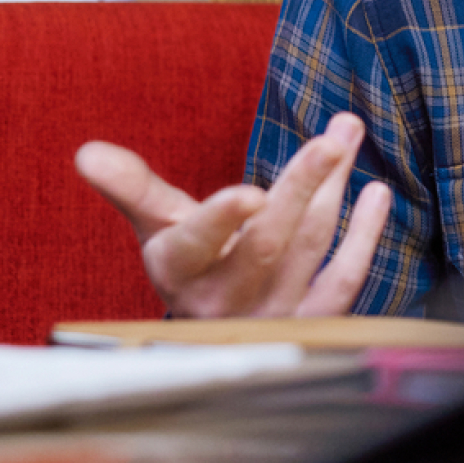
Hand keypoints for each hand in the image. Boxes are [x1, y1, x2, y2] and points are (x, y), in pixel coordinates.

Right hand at [75, 113, 391, 318]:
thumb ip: (134, 187)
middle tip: (333, 137)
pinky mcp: (313, 321)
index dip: (222, 220)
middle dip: (302, 185)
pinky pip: (344, 280)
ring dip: (333, 188)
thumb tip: (87, 152)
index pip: (197, 244)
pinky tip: (376, 193)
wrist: (217, 329)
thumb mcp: (158, 226)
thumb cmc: (189, 262)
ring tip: (346, 133)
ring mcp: (274, 314)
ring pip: (309, 247)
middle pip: (268, 241)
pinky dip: (364, 236)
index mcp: (180, 272)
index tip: (248, 192)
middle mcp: (226, 300)